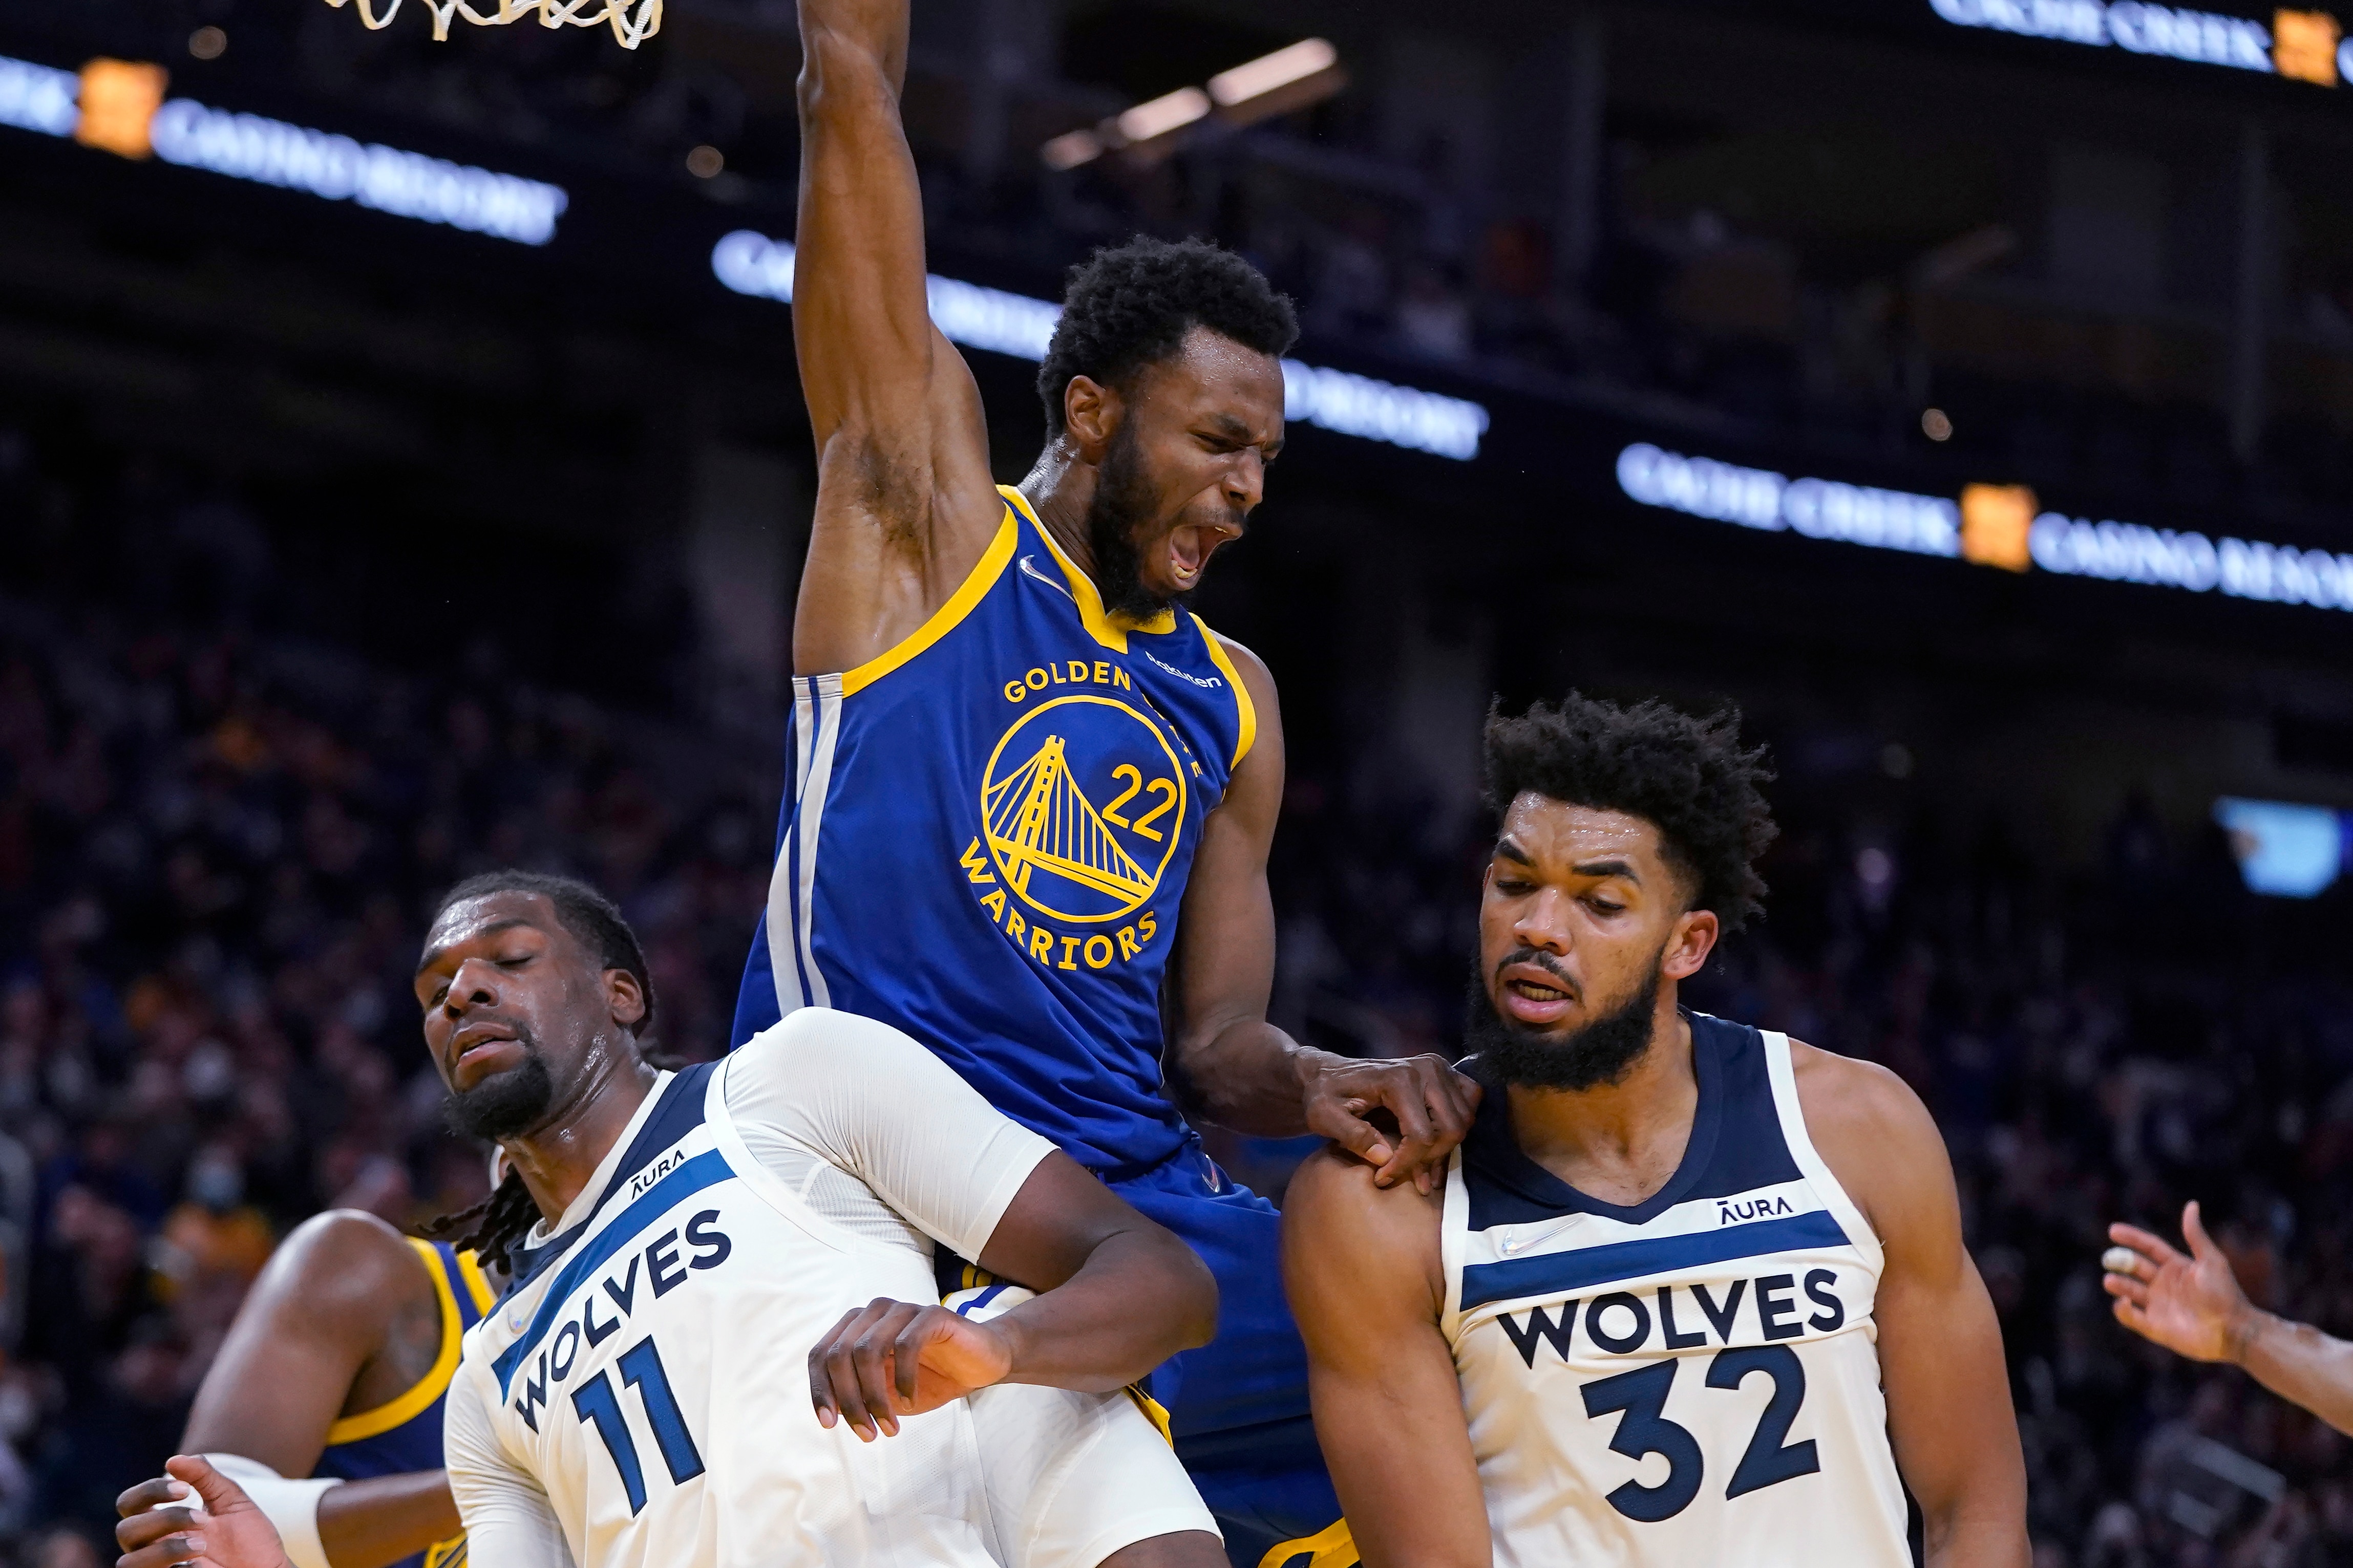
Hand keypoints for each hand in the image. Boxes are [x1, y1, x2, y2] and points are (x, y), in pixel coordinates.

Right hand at [116, 1456, 293, 1567]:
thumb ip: (205, 1477)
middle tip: (202, 1519)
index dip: (149, 1490)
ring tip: (202, 1545)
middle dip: (164, 1518)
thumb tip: (174, 1459)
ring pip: (127, 1561)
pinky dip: (173, 1566)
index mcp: (163, 1522)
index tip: (184, 1488)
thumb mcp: (231, 1500)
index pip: (130, 1503)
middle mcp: (154, 1547)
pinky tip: (200, 1565)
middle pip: (125, 1530)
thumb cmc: (249, 1538)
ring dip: (165, 1548)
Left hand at [807, 1298, 1013, 1440]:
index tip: (829, 1424)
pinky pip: (907, 1345)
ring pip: (867, 1351)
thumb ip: (857, 1396)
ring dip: (874, 1397)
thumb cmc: (928, 1380)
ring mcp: (903, 1310)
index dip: (820, 1389)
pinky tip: (911, 1401)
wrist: (979, 1365)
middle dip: (849, 1400)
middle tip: (867, 1434)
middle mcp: (874, 1312)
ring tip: (889, 1427)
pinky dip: (904, 1380)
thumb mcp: (885, 1394)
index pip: (820, 1355)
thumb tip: (830, 1412)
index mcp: (856, 1327)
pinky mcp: (932, 1314)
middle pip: (840, 1355)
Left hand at [1299, 1051, 1481, 1193]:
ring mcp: (1440, 1068)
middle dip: (1430, 1160)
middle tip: (1406, 1177)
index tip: (1384, 1179)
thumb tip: (1384, 1157)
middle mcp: (1426, 1069)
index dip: (1406, 1164)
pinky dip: (1458, 1127)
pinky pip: (1471, 1103)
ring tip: (1419, 1169)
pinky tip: (1435, 1144)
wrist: (1331, 1074)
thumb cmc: (1325, 1095)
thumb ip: (1351, 1135)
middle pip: (1450, 1130)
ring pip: (1463, 1122)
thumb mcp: (1323, 1116)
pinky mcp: (1447, 1072)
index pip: (1421, 1134)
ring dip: (1445, 1150)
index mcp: (1397, 1078)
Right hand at [2103, 1200, 2261, 1363]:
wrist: (2233, 1331)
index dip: (2132, 1238)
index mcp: (2176, 1267)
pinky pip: (2132, 1317)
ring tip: (2110, 1281)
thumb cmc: (2225, 1295)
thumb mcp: (2211, 1261)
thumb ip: (2195, 1235)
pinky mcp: (2155, 1327)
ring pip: (2129, 1291)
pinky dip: (2122, 1310)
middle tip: (2108, 1259)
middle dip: (2120, 1262)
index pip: (2149, 1247)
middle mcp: (2164, 1285)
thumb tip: (2191, 1204)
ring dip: (2118, 1284)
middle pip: (2135, 1268)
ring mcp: (2159, 1306)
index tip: (2113, 1230)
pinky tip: (2124, 1302)